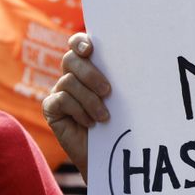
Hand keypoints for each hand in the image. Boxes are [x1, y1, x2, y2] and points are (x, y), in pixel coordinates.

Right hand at [41, 33, 111, 182]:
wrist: (111, 152)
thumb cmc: (122, 122)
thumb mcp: (125, 98)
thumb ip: (124, 79)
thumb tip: (143, 61)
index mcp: (90, 68)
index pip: (78, 45)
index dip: (80, 42)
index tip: (89, 49)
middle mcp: (71, 76)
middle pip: (71, 60)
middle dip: (90, 74)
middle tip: (108, 91)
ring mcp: (59, 91)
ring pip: (68, 81)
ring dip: (90, 100)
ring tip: (104, 117)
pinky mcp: (51, 108)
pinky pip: (61, 100)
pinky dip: (79, 111)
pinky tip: (90, 123)